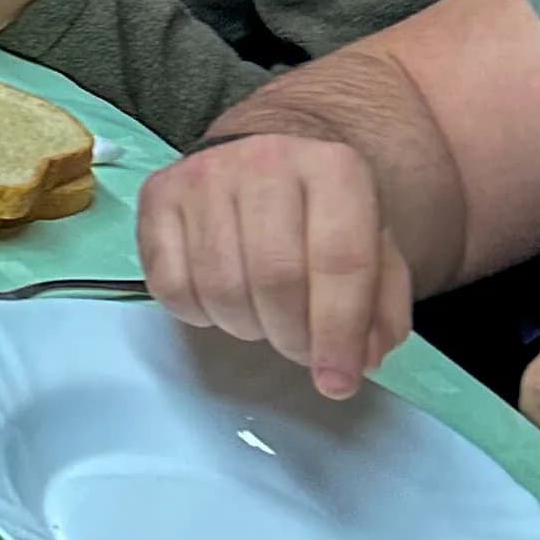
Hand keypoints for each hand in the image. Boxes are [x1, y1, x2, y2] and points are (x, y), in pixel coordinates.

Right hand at [137, 129, 414, 399]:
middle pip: (276, 277)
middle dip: (292, 336)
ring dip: (246, 327)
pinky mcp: (158, 193)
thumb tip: (359, 359)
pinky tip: (220, 301)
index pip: (340, 260)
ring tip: (263, 318)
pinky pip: (170, 284)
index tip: (338, 382)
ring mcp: (204, 174)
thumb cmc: (323, 215)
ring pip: (220, 285)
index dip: (339, 332)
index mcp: (335, 168)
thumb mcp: (375, 251)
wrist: (268, 157)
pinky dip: (197, 313)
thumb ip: (381, 309)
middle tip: (300, 350)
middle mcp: (266, 159)